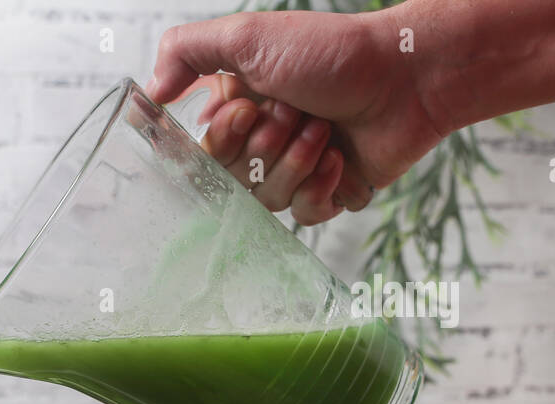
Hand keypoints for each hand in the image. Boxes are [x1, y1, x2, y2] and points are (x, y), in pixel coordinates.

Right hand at [148, 10, 444, 222]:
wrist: (405, 76)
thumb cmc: (331, 53)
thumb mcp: (248, 37)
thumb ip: (186, 52)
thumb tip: (149, 91)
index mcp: (238, 109)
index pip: (200, 155)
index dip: (220, 142)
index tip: (246, 109)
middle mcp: (262, 142)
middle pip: (231, 182)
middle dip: (264, 147)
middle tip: (294, 112)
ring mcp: (295, 171)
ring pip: (267, 202)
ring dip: (296, 161)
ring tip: (324, 127)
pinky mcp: (328, 194)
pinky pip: (304, 216)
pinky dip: (322, 186)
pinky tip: (341, 156)